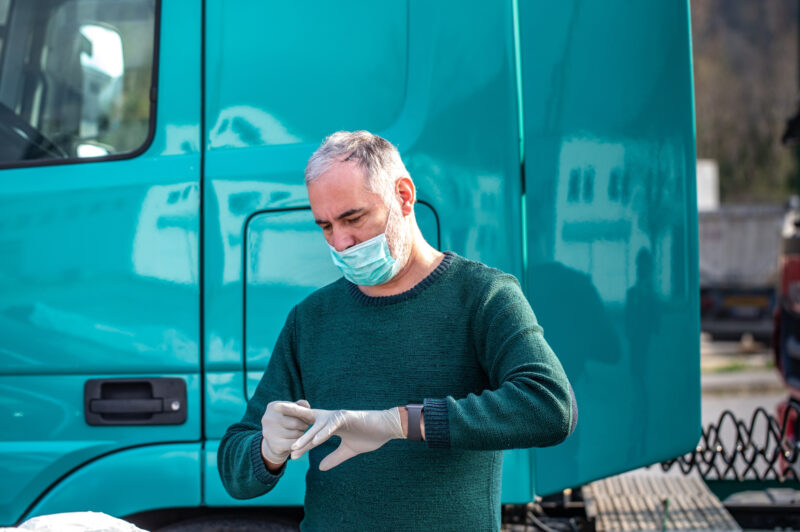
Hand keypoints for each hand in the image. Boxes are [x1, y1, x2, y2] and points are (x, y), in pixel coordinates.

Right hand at [260, 399, 314, 465]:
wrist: (273, 441)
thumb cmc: (285, 421)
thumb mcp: (290, 411)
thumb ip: (299, 405)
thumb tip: (306, 405)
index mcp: (273, 407)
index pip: (293, 408)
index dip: (304, 413)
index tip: (310, 416)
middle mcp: (268, 419)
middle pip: (295, 422)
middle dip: (304, 425)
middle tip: (306, 426)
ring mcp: (270, 433)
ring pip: (295, 433)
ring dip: (301, 433)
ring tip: (300, 432)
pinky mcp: (274, 445)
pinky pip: (293, 444)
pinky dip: (298, 442)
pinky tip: (298, 441)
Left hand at [289, 407, 404, 470]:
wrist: (387, 428)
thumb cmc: (369, 436)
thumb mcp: (349, 451)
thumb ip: (334, 457)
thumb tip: (320, 467)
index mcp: (329, 425)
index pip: (309, 429)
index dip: (297, 436)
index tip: (285, 447)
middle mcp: (330, 418)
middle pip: (306, 417)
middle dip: (289, 413)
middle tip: (272, 411)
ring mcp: (338, 416)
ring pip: (317, 427)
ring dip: (306, 438)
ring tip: (294, 449)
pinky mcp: (347, 417)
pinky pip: (332, 426)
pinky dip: (324, 433)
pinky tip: (316, 441)